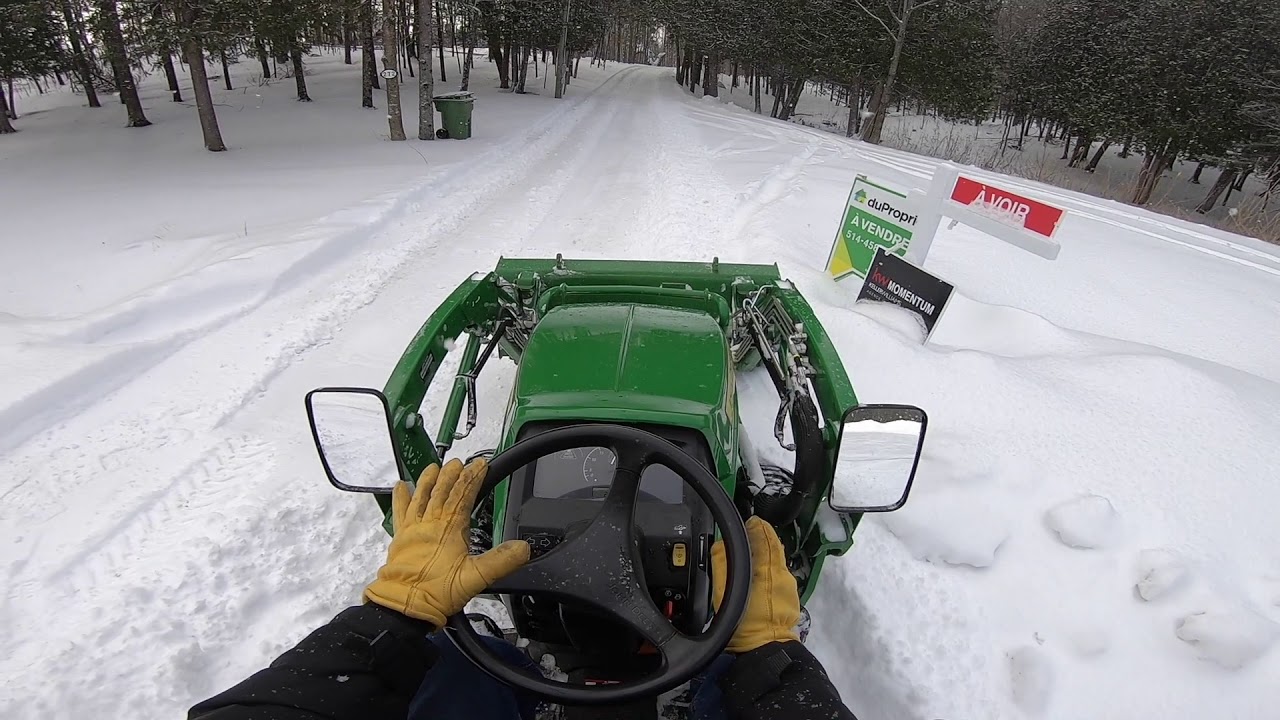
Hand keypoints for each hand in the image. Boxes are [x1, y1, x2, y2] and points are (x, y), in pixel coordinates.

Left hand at [365, 458, 530, 626]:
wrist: (404, 605)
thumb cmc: (436, 592)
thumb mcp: (476, 578)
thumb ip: (501, 561)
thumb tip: (523, 547)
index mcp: (449, 528)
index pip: (463, 495)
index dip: (473, 478)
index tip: (480, 465)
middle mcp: (430, 523)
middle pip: (442, 491)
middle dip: (451, 474)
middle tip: (458, 462)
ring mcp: (413, 529)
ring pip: (421, 496)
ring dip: (428, 480)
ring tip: (433, 467)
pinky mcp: (401, 538)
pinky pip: (400, 512)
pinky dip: (401, 498)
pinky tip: (401, 486)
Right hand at [711, 516, 801, 652]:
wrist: (764, 649)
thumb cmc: (744, 626)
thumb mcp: (725, 594)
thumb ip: (723, 565)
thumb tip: (722, 545)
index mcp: (767, 571)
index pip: (765, 539)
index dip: (757, 527)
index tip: (751, 521)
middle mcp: (782, 575)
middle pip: (775, 547)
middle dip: (763, 535)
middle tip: (753, 527)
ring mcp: (788, 587)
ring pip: (778, 560)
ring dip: (767, 550)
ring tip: (755, 545)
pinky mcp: (789, 596)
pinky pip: (780, 574)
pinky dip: (771, 566)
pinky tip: (761, 570)